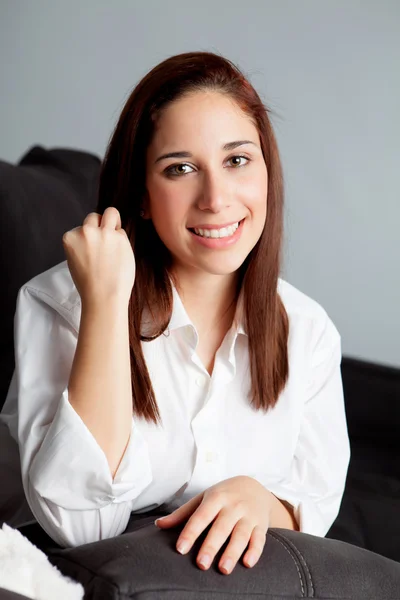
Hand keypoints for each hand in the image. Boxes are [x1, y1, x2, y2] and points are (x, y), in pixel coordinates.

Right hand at [62, 207, 135, 306]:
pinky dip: (123, 241)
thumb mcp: (75, 260)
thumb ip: (82, 244)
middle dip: (100, 226)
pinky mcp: (120, 237)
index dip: (89, 238)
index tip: (92, 250)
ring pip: (111, 213)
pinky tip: (120, 255)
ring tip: (115, 241)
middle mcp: (85, 231)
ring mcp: (103, 233)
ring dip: (113, 222)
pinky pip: (122, 232)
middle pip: (94, 216)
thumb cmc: (90, 284)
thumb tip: (94, 233)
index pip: (81, 228)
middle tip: (105, 243)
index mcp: (70, 238)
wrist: (103, 296)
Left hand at [155, 476, 278, 574]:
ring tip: (223, 569)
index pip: (201, 516)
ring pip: (241, 534)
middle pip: (221, 527)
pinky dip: (255, 551)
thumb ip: (182, 513)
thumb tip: (158, 525)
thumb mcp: (203, 499)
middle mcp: (233, 506)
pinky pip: (259, 539)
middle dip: (211, 545)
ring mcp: (248, 515)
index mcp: (216, 498)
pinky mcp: (261, 525)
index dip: (190, 532)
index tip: (180, 549)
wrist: (253, 486)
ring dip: (232, 551)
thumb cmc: (223, 495)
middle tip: (201, 564)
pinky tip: (247, 563)